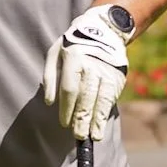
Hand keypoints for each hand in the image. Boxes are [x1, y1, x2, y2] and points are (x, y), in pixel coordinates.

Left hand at [45, 3, 132, 140]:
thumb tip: (49, 102)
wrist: (103, 29)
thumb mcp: (54, 53)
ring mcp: (107, 70)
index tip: (64, 124)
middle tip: (79, 136)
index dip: (67, 108)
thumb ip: (50, 77)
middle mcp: (93, 64)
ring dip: (98, 119)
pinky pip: (112, 97)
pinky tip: (101, 124)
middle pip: (87, 96)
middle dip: (83, 118)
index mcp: (74, 58)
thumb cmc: (72, 45)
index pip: (70, 88)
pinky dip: (106, 112)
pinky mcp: (118, 75)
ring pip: (102, 99)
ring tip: (93, 136)